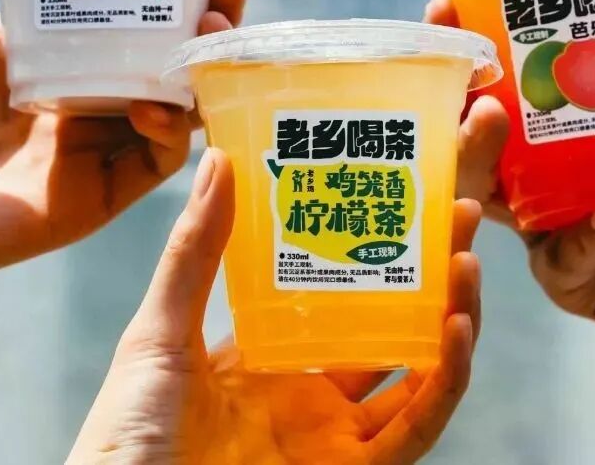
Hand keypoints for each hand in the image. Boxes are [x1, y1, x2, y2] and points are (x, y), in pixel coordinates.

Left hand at [0, 0, 245, 331]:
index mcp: (37, 47)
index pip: (121, 1)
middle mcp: (72, 91)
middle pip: (163, 48)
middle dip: (205, 12)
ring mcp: (85, 144)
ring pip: (174, 99)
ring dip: (204, 63)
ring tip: (214, 25)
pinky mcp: (90, 194)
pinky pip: (155, 160)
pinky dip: (174, 129)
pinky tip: (163, 99)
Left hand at [68, 149, 482, 464]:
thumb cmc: (126, 432)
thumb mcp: (160, 330)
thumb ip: (194, 252)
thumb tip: (220, 159)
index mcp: (267, 350)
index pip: (336, 286)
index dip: (376, 242)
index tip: (405, 187)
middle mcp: (309, 389)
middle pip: (390, 323)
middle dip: (431, 269)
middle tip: (461, 209)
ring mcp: (333, 435)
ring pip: (417, 371)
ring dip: (451, 316)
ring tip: (467, 259)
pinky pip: (414, 430)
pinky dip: (443, 381)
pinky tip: (453, 329)